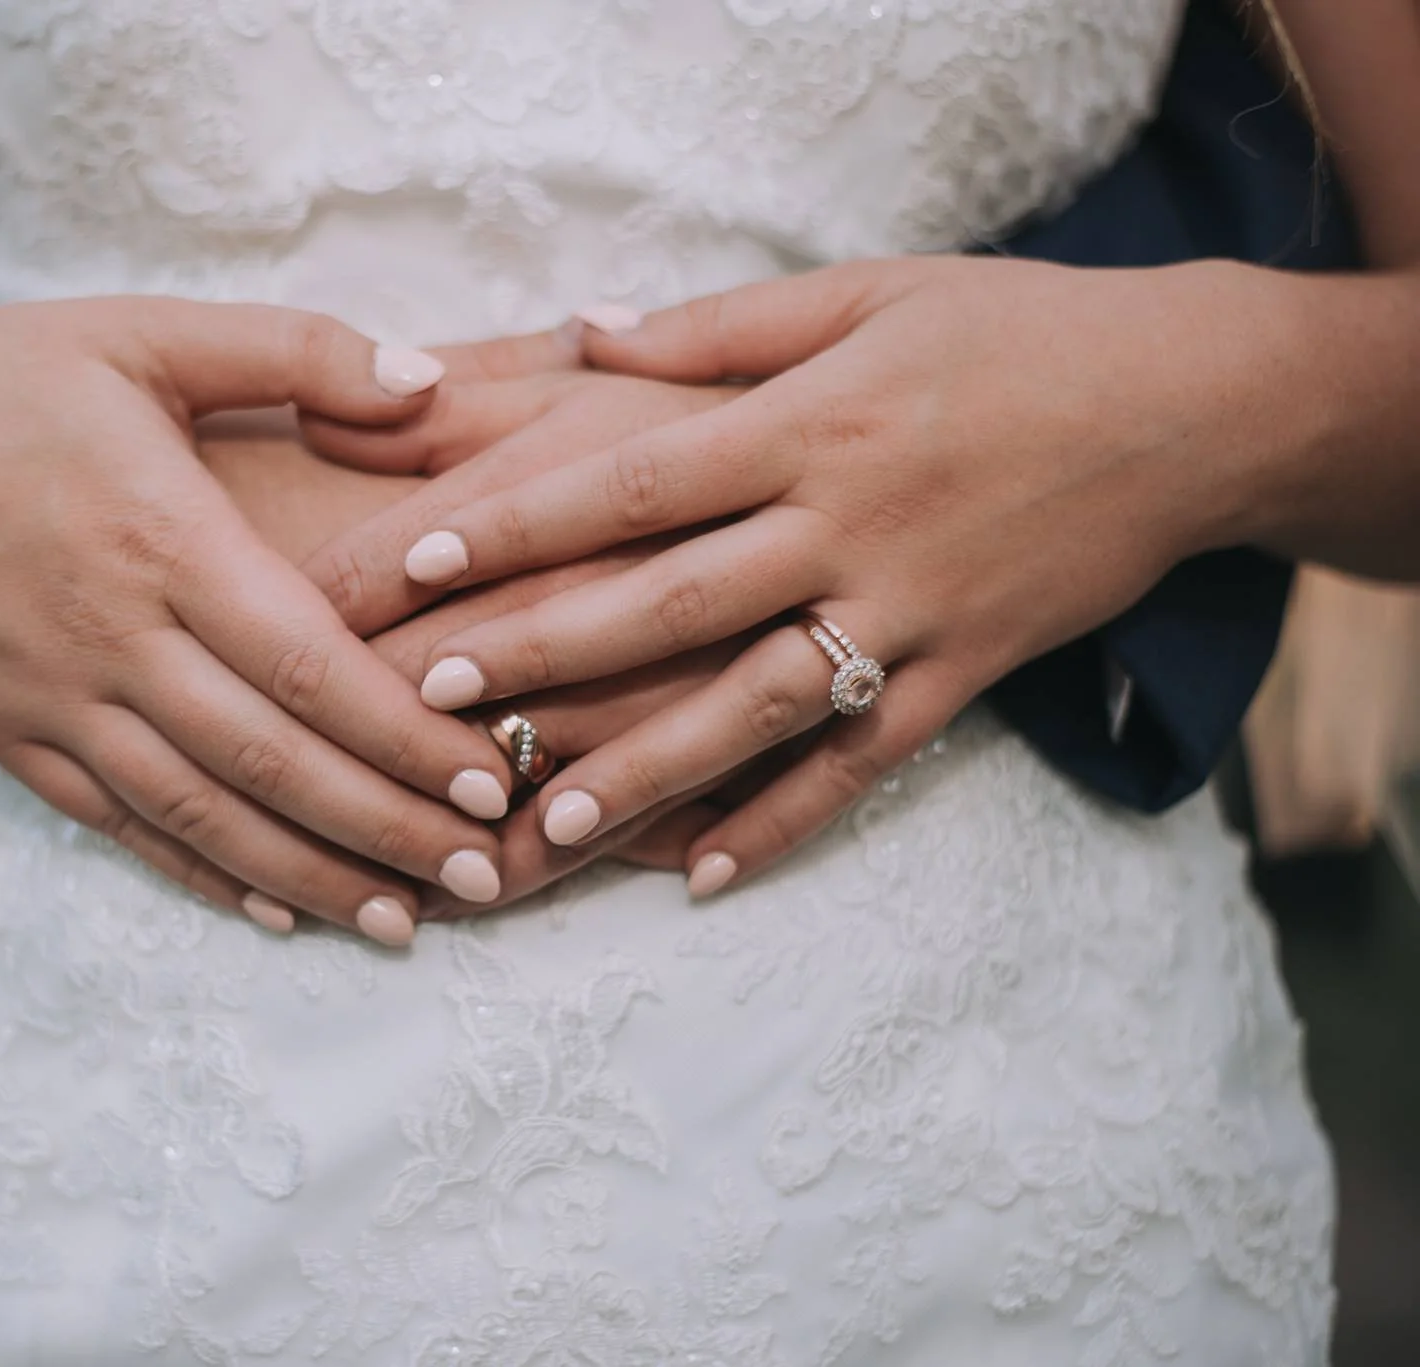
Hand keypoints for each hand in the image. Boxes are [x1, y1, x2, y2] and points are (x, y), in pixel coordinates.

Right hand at [0, 296, 521, 942]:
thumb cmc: (8, 378)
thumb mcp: (149, 332)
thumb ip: (296, 350)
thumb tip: (431, 381)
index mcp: (162, 536)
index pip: (309, 664)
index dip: (407, 735)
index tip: (495, 777)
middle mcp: (111, 636)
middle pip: (271, 760)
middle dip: (387, 828)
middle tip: (488, 876)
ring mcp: (54, 699)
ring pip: (201, 814)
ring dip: (309, 877)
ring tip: (407, 921)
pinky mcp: (11, 736)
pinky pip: (119, 825)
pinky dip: (200, 876)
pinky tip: (276, 914)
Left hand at [379, 258, 1290, 890]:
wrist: (1193, 401)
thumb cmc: (1011, 330)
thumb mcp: (864, 292)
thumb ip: (717, 327)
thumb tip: (579, 331)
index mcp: (807, 422)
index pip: (632, 485)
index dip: (518, 527)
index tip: (412, 567)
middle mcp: (848, 524)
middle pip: (671, 603)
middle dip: (545, 655)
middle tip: (428, 705)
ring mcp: (909, 611)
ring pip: (758, 705)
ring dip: (651, 772)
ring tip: (549, 827)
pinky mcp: (966, 674)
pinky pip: (864, 764)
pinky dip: (787, 823)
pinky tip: (705, 881)